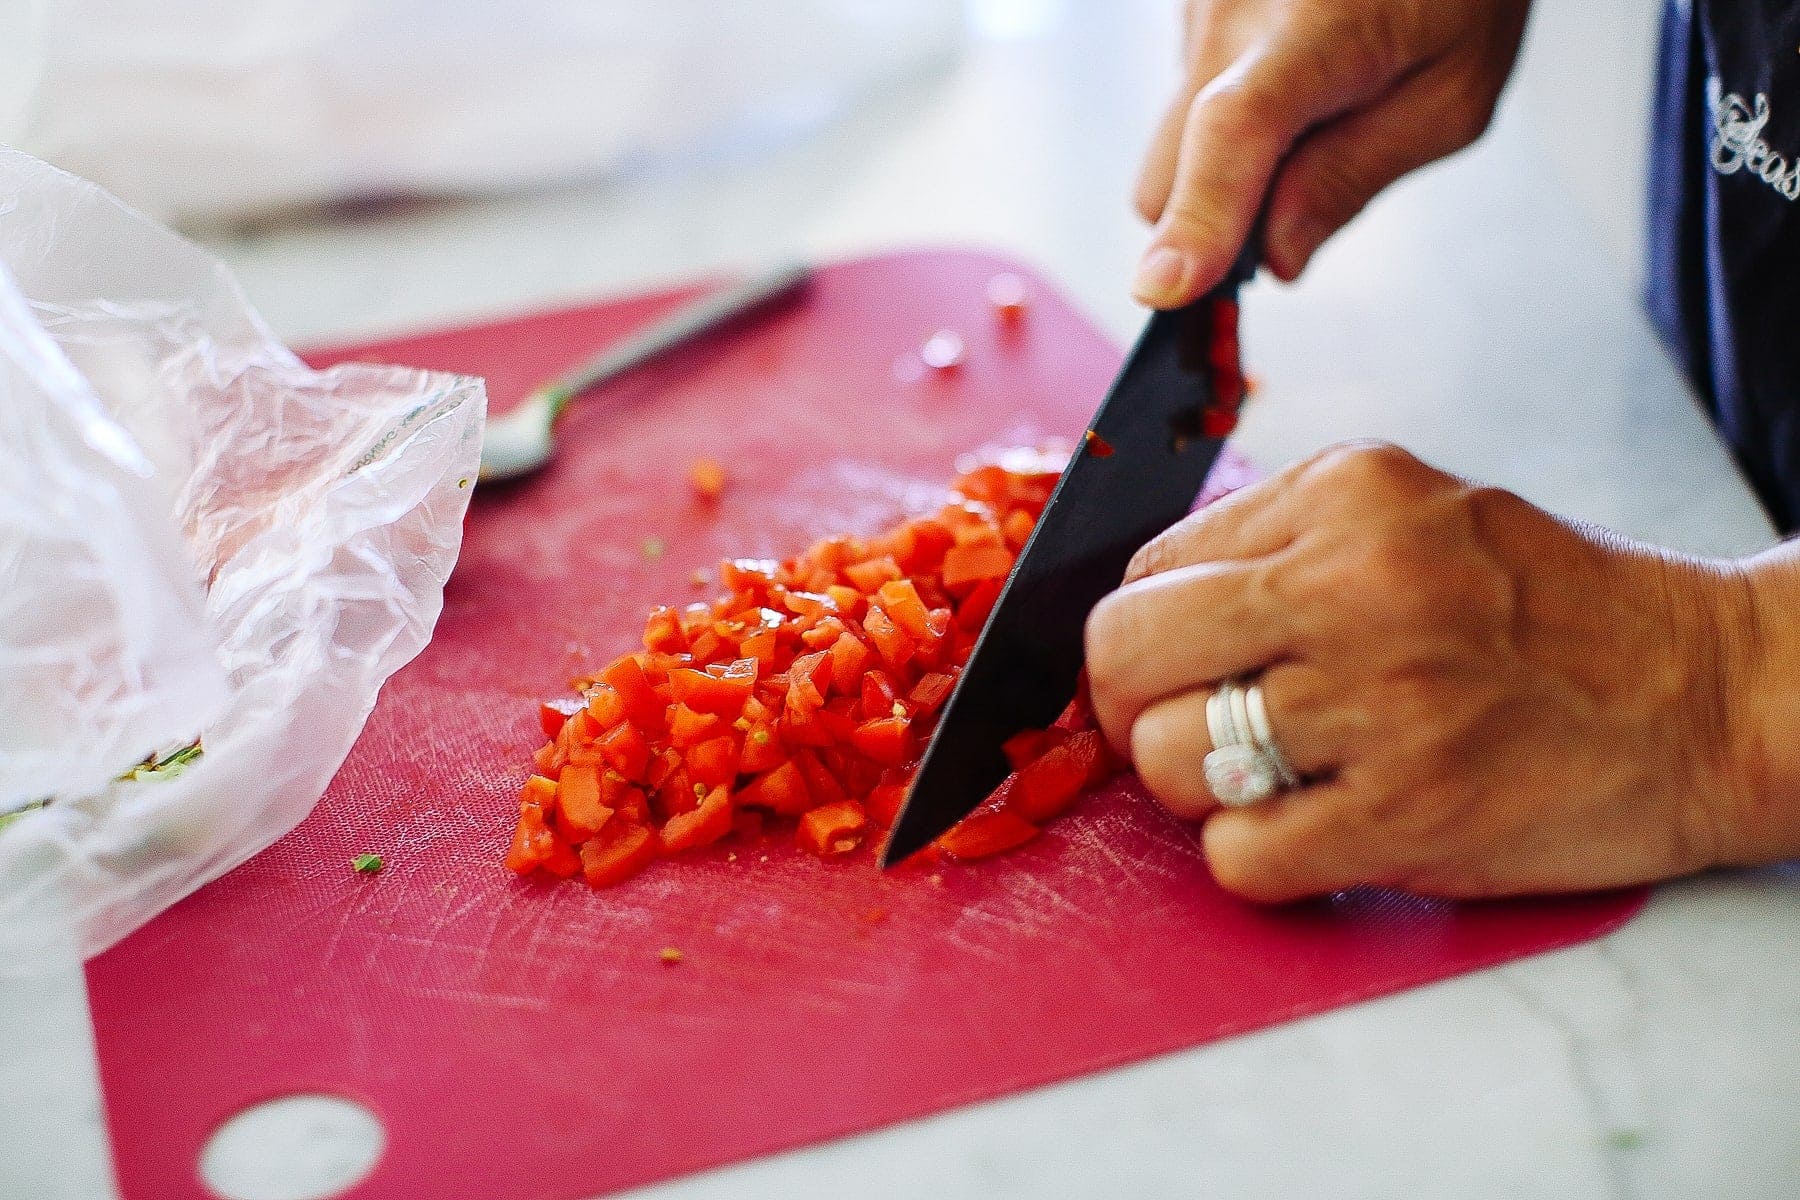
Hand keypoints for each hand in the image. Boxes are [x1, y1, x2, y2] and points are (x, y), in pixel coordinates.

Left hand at [1084, 442, 1781, 902]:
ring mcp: (1381, 700)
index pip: (1146, 571)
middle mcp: (1351, 583)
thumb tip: (1148, 608)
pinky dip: (1257, 860)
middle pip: (1123, 653)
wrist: (1708, 692)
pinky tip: (1319, 831)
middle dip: (1129, 708)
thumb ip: (1281, 545)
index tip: (1182, 672)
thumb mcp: (1414, 515)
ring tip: (1276, 781)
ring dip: (1199, 791)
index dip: (1147, 638)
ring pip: (1166, 760)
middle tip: (1180, 734)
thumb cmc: (1555, 614)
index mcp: (1344, 494)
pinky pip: (1239, 857)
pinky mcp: (1411, 814)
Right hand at [1132, 0, 1530, 305]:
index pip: (1234, 132)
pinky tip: (1296, 73)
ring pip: (1168, 143)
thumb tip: (1275, 258)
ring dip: (1225, 164)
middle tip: (1299, 197)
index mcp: (1315, 28)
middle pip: (1165, 176)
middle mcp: (1232, 9)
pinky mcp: (1185, 5)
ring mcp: (1196, 5)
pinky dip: (1228, 114)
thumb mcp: (1452, 96)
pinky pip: (1183, 98)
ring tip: (1316, 108)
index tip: (1164, 290)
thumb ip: (1354, 179)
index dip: (1198, 219)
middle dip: (1211, 218)